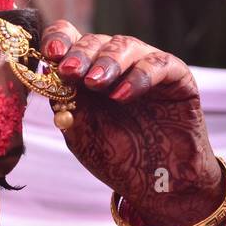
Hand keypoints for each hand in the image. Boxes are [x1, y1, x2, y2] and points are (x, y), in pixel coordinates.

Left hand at [42, 23, 225, 225]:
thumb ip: (67, 108)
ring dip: (107, 62)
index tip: (50, 55)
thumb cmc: (118, 159)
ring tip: (94, 83)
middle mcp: (115, 65)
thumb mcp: (82, 136)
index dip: (58, 41)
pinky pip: (158, 63)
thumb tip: (49, 81)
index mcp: (86, 74)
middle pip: (95, 41)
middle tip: (69, 71)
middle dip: (80, 54)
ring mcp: (145, 67)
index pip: (69, 41)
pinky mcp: (176, 76)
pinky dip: (139, 76)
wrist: (159, 184)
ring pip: (125, 45)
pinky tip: (122, 95)